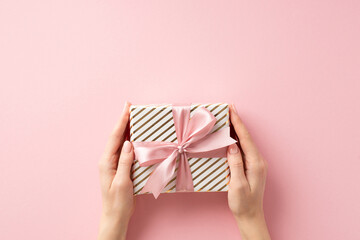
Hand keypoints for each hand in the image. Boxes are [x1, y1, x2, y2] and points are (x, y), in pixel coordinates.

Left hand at [98, 102, 134, 239]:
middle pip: (116, 136)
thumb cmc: (118, 201)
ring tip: (133, 118)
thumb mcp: (122, 182)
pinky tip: (135, 137)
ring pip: (120, 142)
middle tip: (130, 107)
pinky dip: (130, 140)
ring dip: (127, 129)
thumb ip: (124, 162)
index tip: (127, 107)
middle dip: (123, 121)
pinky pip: (125, 150)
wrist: (115, 216)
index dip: (121, 121)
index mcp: (106, 161)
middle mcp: (108, 160)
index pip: (115, 137)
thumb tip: (128, 142)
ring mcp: (113, 163)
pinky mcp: (120, 168)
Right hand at [227, 104, 269, 239]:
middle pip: (247, 137)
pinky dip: (237, 140)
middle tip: (229, 109)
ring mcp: (256, 164)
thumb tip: (232, 145)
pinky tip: (231, 136)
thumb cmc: (243, 203)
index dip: (238, 123)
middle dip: (237, 122)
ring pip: (246, 142)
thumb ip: (235, 164)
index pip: (245, 138)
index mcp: (255, 163)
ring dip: (237, 130)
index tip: (232, 110)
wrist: (250, 216)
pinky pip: (244, 149)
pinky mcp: (252, 167)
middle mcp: (258, 161)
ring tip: (229, 119)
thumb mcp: (237, 184)